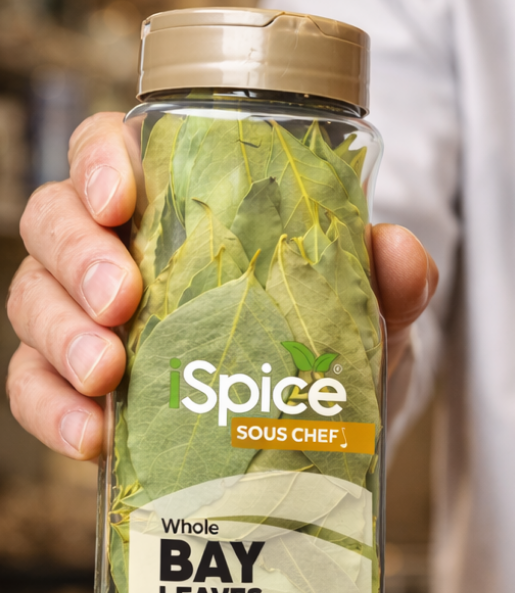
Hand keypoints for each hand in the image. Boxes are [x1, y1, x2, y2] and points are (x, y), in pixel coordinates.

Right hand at [7, 112, 437, 460]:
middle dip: (79, 259)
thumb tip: (401, 253)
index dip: (99, 162)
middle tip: (123, 302)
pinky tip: (91, 438)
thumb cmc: (333, 349)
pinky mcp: (87, 394)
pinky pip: (37, 390)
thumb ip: (393, 281)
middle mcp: (124, 254)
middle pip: (56, 224)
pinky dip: (54, 412)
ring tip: (107, 376)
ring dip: (62, 337)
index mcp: (182, 210)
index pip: (112, 153)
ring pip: (34, 303)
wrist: (326, 437)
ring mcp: (96, 323)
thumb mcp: (372, 315)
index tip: (121, 200)